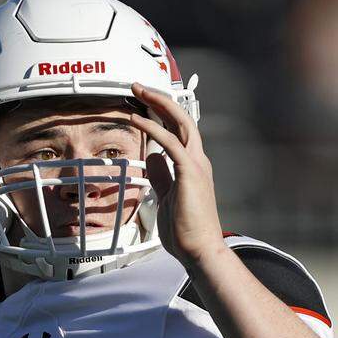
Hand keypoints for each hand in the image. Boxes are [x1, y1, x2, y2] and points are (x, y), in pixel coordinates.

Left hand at [128, 82, 226, 266]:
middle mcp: (197, 160)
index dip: (161, 115)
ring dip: (157, 104)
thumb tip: (153, 158)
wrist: (200, 250)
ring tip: (138, 92)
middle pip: (181, 119)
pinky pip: (170, 143)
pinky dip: (153, 128)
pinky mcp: (189, 172)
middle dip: (160, 100)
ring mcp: (196, 165)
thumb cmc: (185, 230)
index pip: (178, 131)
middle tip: (139, 88)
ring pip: (179, 123)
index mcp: (192, 166)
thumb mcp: (167, 197)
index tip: (143, 104)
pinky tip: (138, 120)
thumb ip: (161, 176)